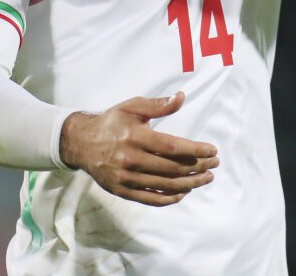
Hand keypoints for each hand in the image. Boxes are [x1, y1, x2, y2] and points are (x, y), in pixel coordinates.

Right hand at [59, 91, 219, 206]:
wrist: (80, 143)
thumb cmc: (111, 121)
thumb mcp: (132, 106)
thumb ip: (158, 104)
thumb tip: (181, 97)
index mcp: (135, 137)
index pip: (172, 147)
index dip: (195, 150)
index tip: (213, 150)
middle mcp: (130, 159)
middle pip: (172, 168)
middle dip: (198, 167)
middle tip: (215, 164)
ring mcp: (125, 178)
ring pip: (164, 185)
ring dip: (190, 184)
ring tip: (207, 178)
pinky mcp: (122, 190)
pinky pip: (150, 199)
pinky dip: (170, 198)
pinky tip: (184, 192)